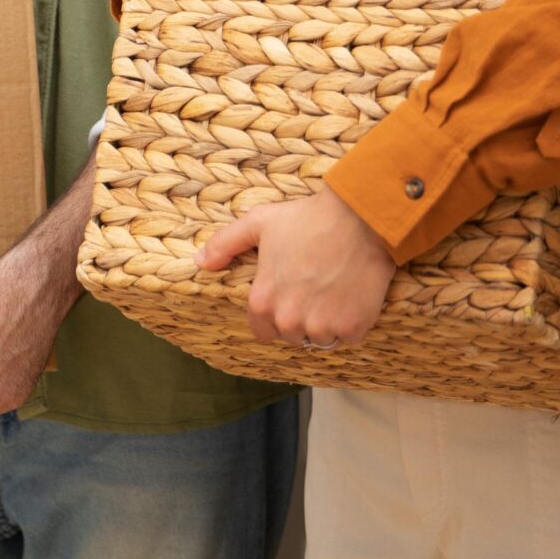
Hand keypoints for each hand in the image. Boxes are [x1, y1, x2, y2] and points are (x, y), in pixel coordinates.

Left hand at [196, 188, 396, 350]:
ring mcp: (322, 327)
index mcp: (263, 302)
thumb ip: (225, 244)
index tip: (289, 296)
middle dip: (301, 319)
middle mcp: (289, 320)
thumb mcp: (258, 223)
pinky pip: (347, 337)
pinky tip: (352, 296)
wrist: (358, 218)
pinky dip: (351, 323)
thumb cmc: (307, 219)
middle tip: (314, 289)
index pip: (262, 330)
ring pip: (320, 340)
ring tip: (333, 292)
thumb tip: (201, 262)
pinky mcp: (352, 328)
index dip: (274, 315)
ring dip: (326, 324)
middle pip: (292, 336)